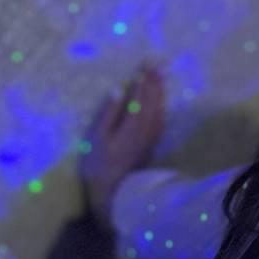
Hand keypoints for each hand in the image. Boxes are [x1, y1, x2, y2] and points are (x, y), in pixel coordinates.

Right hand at [80, 64, 165, 231]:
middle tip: (155, 64)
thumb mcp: (97, 139)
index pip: (139, 95)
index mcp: (131, 124)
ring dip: (159, 92)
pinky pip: (160, 121)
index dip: (141, 79)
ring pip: (159, 109)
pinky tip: (160, 103)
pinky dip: (161, 107)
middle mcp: (145, 129)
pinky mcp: (151, 147)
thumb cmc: (99, 168)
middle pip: (152, 100)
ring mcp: (150, 139)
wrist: (114, 195)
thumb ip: (108, 114)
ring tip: (159, 77)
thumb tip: (116, 91)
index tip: (144, 63)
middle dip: (153, 81)